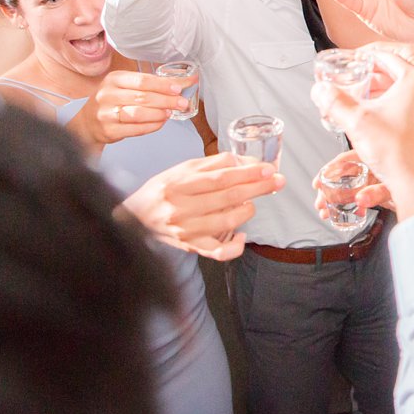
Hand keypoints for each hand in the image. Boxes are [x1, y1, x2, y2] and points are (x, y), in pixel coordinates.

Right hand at [67, 68, 196, 147]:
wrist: (88, 122)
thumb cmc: (113, 101)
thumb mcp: (126, 86)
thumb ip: (152, 84)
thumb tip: (185, 81)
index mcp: (114, 79)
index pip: (142, 80)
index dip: (163, 85)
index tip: (179, 88)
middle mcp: (107, 94)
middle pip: (143, 97)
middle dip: (166, 100)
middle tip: (181, 103)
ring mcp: (106, 113)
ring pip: (138, 113)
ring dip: (159, 114)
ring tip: (170, 113)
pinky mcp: (108, 130)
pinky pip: (134, 129)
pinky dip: (151, 126)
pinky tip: (160, 123)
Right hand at [121, 154, 284, 260]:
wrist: (136, 218)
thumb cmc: (163, 190)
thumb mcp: (182, 169)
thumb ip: (213, 164)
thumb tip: (244, 161)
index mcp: (180, 185)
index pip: (220, 178)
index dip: (247, 173)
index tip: (268, 168)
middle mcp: (182, 208)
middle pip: (228, 198)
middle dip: (258, 188)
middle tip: (277, 181)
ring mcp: (187, 231)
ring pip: (226, 223)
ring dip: (247, 210)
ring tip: (253, 203)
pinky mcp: (191, 247)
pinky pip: (218, 252)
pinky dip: (235, 246)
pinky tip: (242, 235)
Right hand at [311, 47, 413, 216]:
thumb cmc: (399, 153)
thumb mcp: (357, 122)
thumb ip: (334, 102)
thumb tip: (320, 91)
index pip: (385, 56)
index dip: (362, 58)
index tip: (349, 63)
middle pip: (395, 70)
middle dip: (371, 75)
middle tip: (353, 79)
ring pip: (405, 89)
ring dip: (383, 90)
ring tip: (363, 98)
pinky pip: (413, 105)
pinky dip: (395, 105)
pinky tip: (379, 117)